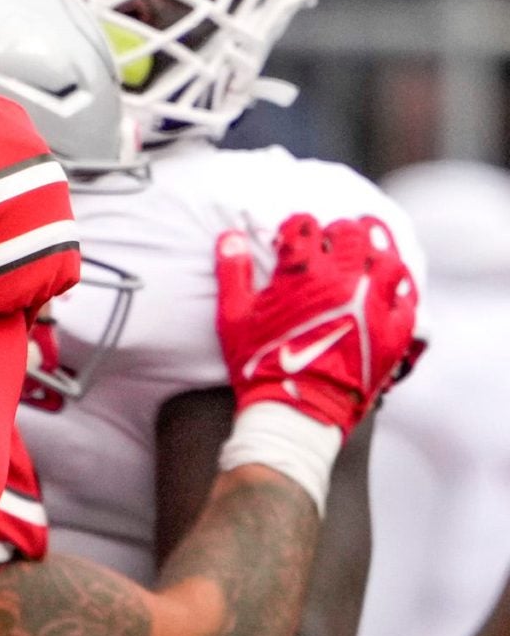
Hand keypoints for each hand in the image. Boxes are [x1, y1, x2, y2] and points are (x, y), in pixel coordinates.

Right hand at [216, 214, 419, 435]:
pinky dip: (397, 289)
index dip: (296, 226)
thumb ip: (232, 271)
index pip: (304, 225)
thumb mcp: (233, 317)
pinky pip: (407, 297)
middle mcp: (344, 280)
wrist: (296, 410)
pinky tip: (385, 290)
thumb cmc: (260, 364)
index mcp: (303, 272)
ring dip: (375, 250)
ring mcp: (374, 304)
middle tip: (331, 241)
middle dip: (338, 231)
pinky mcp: (394, 330)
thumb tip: (229, 236)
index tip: (291, 236)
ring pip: (387, 258)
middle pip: (352, 233)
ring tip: (365, 254)